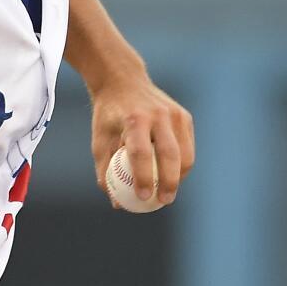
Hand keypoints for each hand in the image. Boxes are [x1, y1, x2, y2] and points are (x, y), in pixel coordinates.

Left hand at [90, 74, 193, 208]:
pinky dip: (182, 164)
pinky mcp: (184, 116)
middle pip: (170, 154)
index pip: (141, 153)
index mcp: (134, 119)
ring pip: (184, 153)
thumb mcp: (99, 141)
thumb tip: (118, 203)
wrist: (122, 82)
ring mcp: (174, 114)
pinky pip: (187, 146)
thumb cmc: (109, 117)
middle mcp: (158, 115)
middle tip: (164, 201)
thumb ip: (106, 171)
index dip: (143, 178)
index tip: (142, 197)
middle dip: (170, 182)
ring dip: (179, 176)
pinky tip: (172, 175)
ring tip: (168, 191)